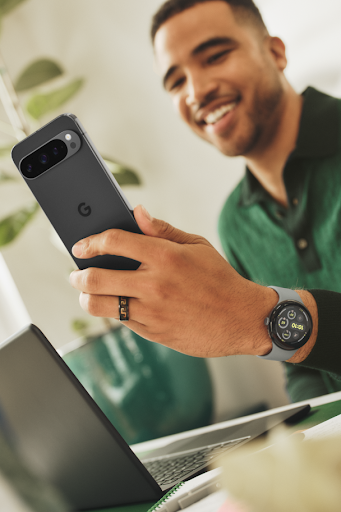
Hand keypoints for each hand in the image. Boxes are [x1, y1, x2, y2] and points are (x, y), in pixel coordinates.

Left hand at [69, 206, 284, 356]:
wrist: (242, 318)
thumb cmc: (220, 279)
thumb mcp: (196, 246)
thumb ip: (163, 230)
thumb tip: (137, 213)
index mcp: (165, 256)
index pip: (114, 241)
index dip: (91, 242)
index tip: (81, 245)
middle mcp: (154, 284)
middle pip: (95, 278)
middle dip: (78, 274)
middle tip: (77, 273)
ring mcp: (152, 311)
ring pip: (99, 305)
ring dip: (87, 297)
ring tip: (89, 292)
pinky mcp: (153, 332)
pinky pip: (121, 320)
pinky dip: (114, 311)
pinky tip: (120, 304)